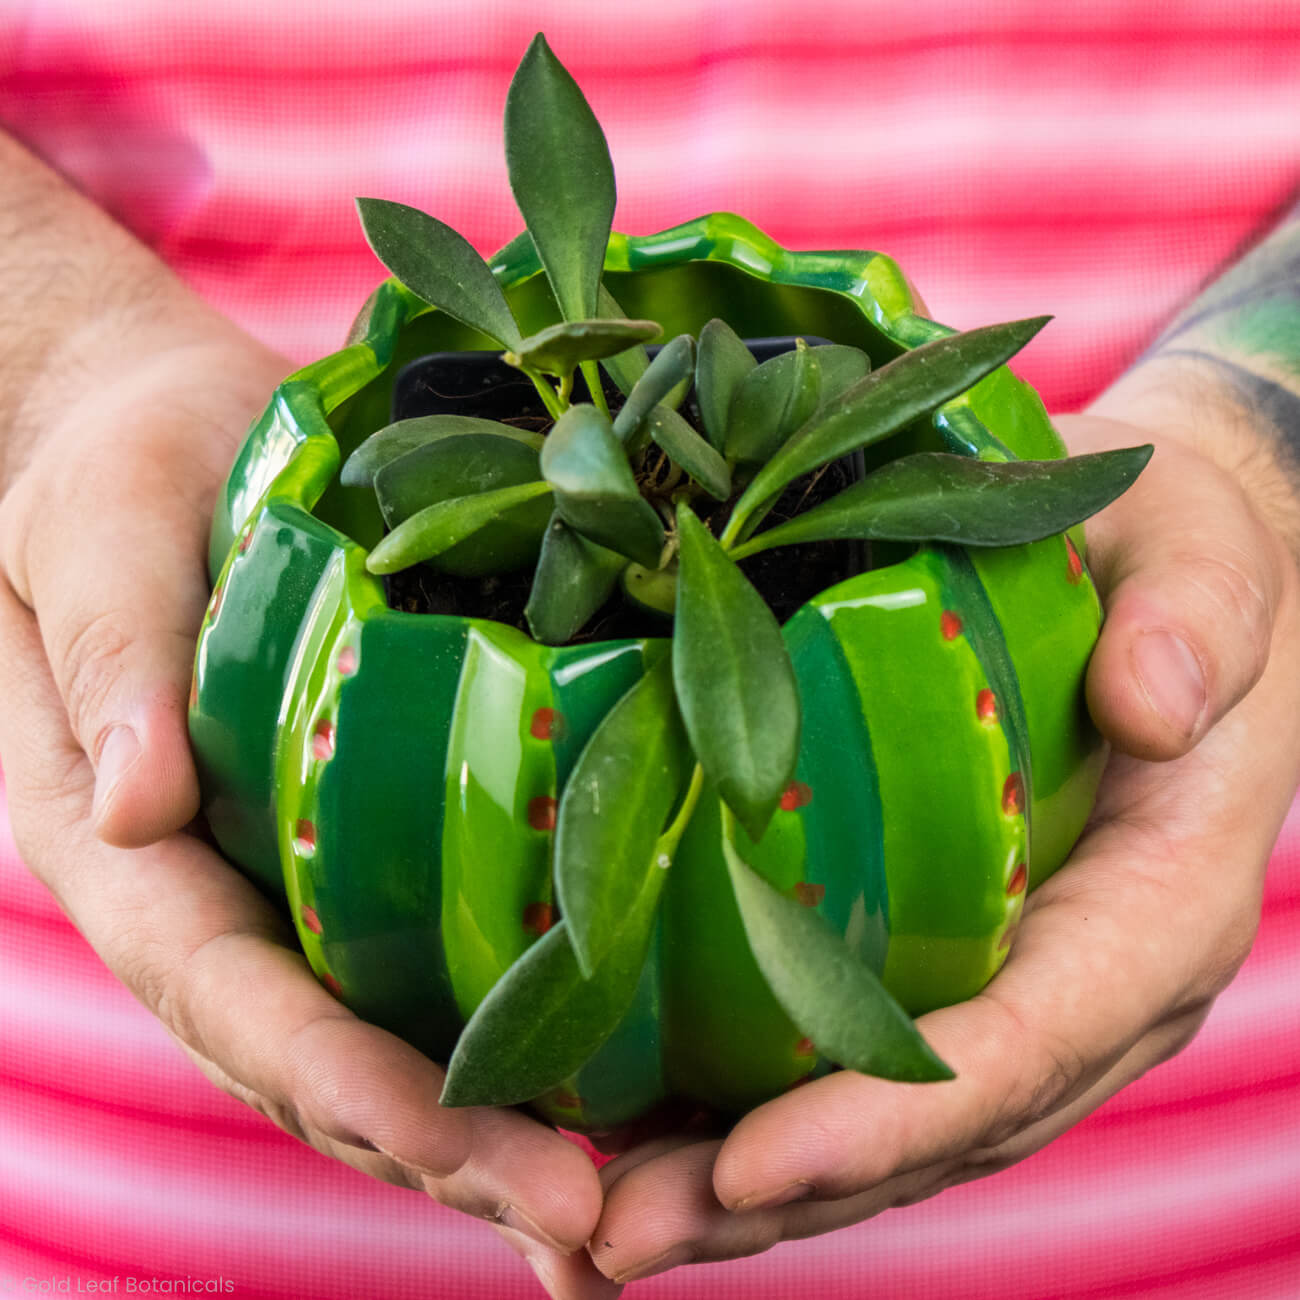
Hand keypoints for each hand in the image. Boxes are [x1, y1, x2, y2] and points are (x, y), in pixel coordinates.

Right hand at [0, 311, 615, 1296]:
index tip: (459, 1143)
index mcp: (123, 841)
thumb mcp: (91, 534)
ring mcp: (292, 863)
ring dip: (495, 1118)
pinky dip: (514, 1010)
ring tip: (626, 1190)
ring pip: (386, 1022)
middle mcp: (215, 881)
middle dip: (447, 1146)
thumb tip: (131, 806)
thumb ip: (107, 659)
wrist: (161, 427)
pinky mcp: (361, 822)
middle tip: (592, 1219)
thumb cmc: (109, 470)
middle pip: (320, 1051)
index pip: (229, 990)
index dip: (338, 1077)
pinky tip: (617, 1058)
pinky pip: (432, 935)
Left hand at [583, 404, 1299, 1285]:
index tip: (751, 1163)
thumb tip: (1157, 705)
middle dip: (780, 1192)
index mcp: (1158, 907)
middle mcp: (1084, 980)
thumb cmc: (1174, 563)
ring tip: (600, 1227)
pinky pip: (850, 1054)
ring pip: (884, 1121)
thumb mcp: (1203, 556)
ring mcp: (1012, 980)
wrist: (1144, 579)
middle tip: (620, 1235)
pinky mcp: (945, 950)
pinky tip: (637, 1128)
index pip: (1029, 1042)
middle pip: (935, 1127)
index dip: (894, 1117)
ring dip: (743, 1187)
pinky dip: (748, 1108)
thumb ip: (1197, 623)